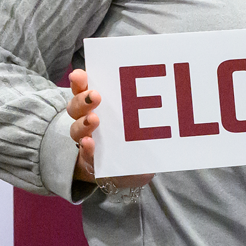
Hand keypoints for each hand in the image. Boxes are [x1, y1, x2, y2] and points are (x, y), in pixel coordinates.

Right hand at [67, 69, 152, 190]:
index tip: (79, 74)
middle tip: (95, 96)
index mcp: (98, 105)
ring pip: (76, 129)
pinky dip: (87, 148)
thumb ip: (147, 104)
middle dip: (84, 100)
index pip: (84, 89)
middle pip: (77, 107)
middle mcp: (87, 119)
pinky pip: (86, 153)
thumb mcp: (141, 118)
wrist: (126, 170)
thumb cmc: (132, 136)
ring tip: (93, 120)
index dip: (80, 81)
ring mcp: (88, 139)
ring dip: (83, 123)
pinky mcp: (92, 159)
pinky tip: (89, 143)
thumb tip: (169, 84)